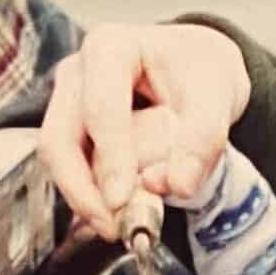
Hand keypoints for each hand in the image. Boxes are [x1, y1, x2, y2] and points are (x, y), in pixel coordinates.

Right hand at [37, 23, 249, 239]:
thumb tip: (176, 185)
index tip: (122, 199)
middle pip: (59, 136)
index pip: (101, 107)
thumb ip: (203, 139)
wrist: (194, 68)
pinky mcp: (71, 128)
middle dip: (82, 187)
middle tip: (113, 226)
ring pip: (57, 156)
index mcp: (111, 47)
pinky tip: (115, 215)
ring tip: (118, 227)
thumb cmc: (200, 73)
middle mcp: (78, 71)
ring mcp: (68, 100)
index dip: (110, 157)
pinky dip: (89, 194)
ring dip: (83, 197)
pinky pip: (69, 166)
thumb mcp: (218, 96)